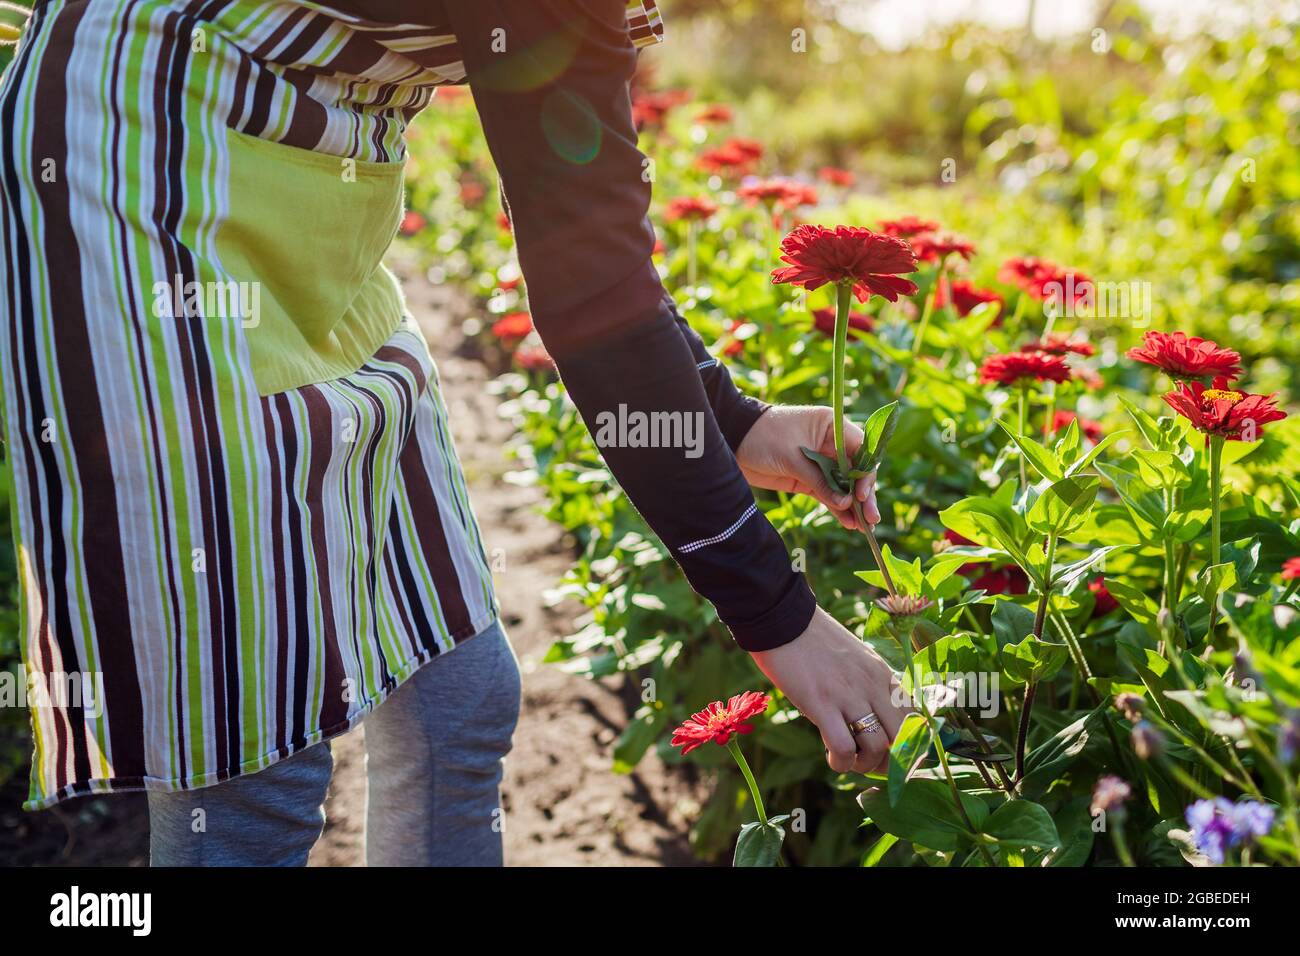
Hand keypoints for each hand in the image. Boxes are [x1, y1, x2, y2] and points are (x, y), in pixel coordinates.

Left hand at [736, 405, 879, 532]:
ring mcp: (820, 462)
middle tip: (871, 518)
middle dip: (864, 494)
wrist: (731, 442)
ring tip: (864, 528)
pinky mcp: (808, 479)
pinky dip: (837, 508)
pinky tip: (848, 523)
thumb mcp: (792, 457)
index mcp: (831, 425)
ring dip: (853, 506)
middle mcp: (830, 443)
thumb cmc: (762, 437)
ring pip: (844, 486)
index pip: (860, 449)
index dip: (865, 472)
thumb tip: (845, 504)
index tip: (862, 493)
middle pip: (855, 471)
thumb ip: (819, 480)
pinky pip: (828, 494)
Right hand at [750, 606, 910, 773]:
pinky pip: (844, 748)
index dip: (907, 744)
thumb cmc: (811, 640)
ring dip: (863, 765)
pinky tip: (831, 757)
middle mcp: (872, 684)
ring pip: (876, 748)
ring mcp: (848, 694)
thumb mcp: (854, 658)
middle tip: (869, 763)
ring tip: (847, 759)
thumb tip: (873, 717)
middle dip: (890, 762)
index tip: (892, 755)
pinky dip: (841, 762)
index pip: (914, 717)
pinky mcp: (821, 703)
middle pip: (901, 737)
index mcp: (882, 673)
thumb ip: (868, 684)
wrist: (781, 619)